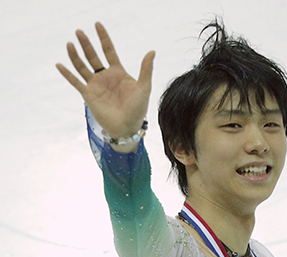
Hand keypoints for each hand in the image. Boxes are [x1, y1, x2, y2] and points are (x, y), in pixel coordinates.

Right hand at [56, 22, 154, 139]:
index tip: (97, 25)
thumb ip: (146, 69)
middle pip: (93, 56)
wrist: (127, 126)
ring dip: (75, 55)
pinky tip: (59, 64)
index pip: (109, 51)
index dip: (103, 38)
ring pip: (82, 66)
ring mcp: (95, 85)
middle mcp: (105, 76)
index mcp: (118, 72)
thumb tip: (152, 51)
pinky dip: (67, 74)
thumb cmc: (138, 108)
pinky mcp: (88, 95)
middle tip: (79, 31)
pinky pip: (75, 82)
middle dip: (87, 44)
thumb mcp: (144, 87)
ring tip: (70, 43)